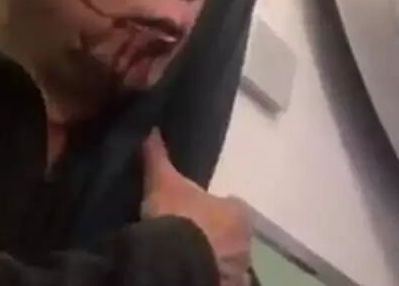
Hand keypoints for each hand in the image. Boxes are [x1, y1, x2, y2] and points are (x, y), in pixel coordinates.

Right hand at [141, 129, 251, 285]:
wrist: (174, 263)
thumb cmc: (177, 215)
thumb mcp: (163, 182)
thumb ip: (159, 156)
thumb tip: (152, 128)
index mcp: (239, 212)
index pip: (231, 207)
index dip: (214, 209)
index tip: (194, 212)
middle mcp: (247, 242)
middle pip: (231, 236)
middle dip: (214, 237)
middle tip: (188, 236)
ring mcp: (239, 271)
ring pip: (227, 263)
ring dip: (212, 260)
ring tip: (185, 257)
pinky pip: (220, 281)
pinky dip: (208, 276)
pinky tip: (188, 273)